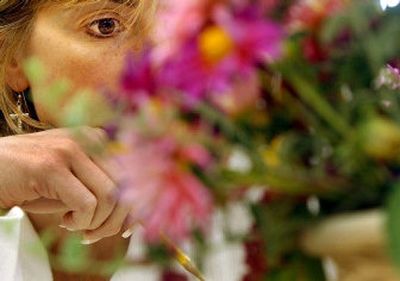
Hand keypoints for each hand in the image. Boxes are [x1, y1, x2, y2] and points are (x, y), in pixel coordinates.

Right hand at [0, 127, 131, 238]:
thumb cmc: (33, 179)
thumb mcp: (74, 181)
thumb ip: (102, 189)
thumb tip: (133, 215)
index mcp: (98, 139)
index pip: (133, 174)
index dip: (135, 206)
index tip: (127, 228)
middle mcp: (88, 138)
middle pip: (126, 186)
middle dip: (116, 220)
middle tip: (94, 234)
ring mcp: (70, 149)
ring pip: (110, 196)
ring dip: (97, 223)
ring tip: (77, 227)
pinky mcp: (51, 166)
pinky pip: (87, 204)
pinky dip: (81, 222)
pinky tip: (64, 221)